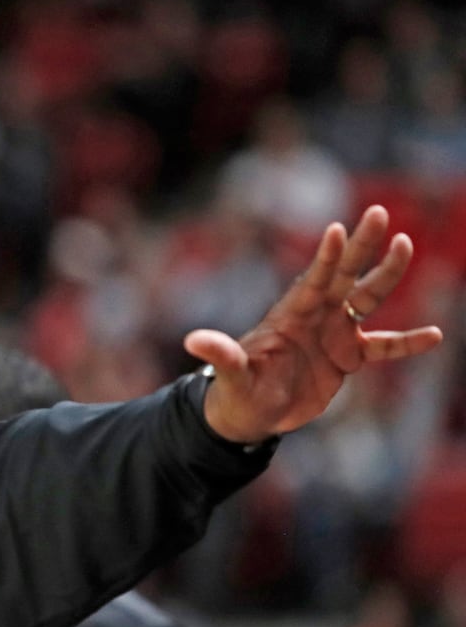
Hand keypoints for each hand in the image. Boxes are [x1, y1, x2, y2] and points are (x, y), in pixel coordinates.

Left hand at [185, 205, 442, 443]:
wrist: (252, 414)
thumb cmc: (236, 391)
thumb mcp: (230, 375)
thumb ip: (220, 355)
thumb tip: (191, 340)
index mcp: (290, 316)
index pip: (312, 281)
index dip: (325, 258)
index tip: (337, 229)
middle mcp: (316, 317)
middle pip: (344, 275)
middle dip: (361, 246)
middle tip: (379, 212)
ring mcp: (334, 335)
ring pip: (367, 299)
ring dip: (387, 275)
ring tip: (406, 245)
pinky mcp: (348, 358)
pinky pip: (384, 347)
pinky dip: (407, 342)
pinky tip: (435, 335)